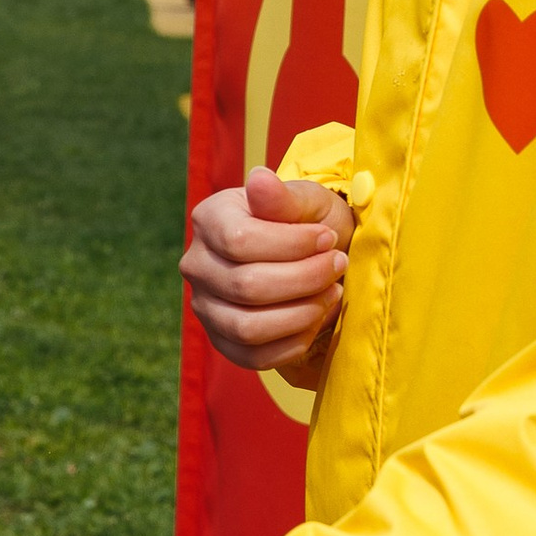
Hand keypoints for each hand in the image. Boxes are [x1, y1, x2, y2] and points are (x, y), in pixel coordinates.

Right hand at [181, 164, 354, 371]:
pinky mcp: (222, 340)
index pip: (241, 241)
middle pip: (246, 286)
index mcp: (209, 219)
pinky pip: (253, 357)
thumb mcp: (307, 201)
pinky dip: (293, 342)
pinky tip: (316, 318)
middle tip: (338, 265)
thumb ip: (285, 196)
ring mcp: (205, 306)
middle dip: (305, 279)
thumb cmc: (309, 223)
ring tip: (332, 293)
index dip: (292, 245)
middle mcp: (197, 264)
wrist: (312, 256)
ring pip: (247, 327)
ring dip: (302, 314)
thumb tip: (259, 178)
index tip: (328, 238)